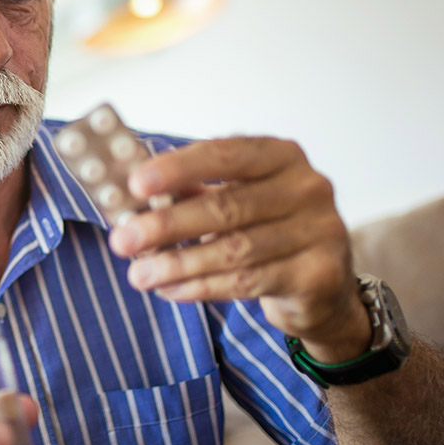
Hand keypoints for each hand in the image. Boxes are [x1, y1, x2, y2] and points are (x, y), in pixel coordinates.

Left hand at [107, 137, 369, 358]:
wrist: (321, 284)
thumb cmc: (264, 229)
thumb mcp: (233, 200)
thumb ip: (190, 193)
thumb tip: (130, 200)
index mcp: (281, 156)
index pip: (226, 155)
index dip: (179, 168)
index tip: (135, 184)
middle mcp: (307, 188)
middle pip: (226, 207)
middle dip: (167, 225)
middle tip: (122, 240)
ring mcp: (320, 231)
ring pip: (235, 250)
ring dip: (178, 265)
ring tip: (138, 275)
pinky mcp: (317, 275)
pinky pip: (247, 283)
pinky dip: (201, 287)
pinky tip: (170, 290)